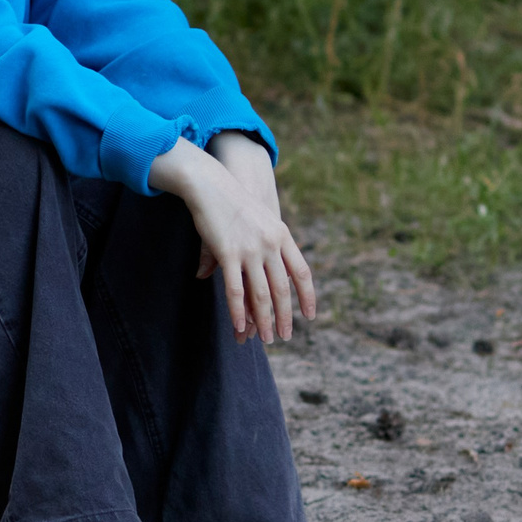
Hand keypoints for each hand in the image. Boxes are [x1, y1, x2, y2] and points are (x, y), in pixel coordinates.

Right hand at [148, 138, 316, 343]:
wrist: (210, 183)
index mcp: (282, 235)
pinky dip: (238, 312)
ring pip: (262, 294)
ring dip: (265, 320)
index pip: (302, 272)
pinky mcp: (228, 254)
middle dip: (285, 316)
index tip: (310, 315)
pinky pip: (236, 290)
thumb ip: (255, 247)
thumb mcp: (254, 221)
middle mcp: (271, 244)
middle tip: (285, 335)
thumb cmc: (230, 201)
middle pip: (283, 288)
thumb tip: (257, 264)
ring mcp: (251, 250)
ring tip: (266, 338)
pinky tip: (238, 327)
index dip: (308, 295)